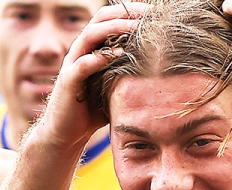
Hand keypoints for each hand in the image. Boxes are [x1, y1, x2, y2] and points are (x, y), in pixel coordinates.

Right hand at [33, 3, 148, 150]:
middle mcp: (81, 50)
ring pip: (90, 34)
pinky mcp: (68, 82)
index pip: (111, 17)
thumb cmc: (93, 110)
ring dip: (115, 27)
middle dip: (127, 12)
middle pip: (101, 18)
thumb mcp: (118, 85)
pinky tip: (120, 54)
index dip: (132, 10)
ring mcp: (72, 64)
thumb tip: (166, 66)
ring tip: (137, 27)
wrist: (66, 134)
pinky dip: (101, 57)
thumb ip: (133, 71)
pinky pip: (83, 64)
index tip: (157, 12)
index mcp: (93, 47)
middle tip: (151, 14)